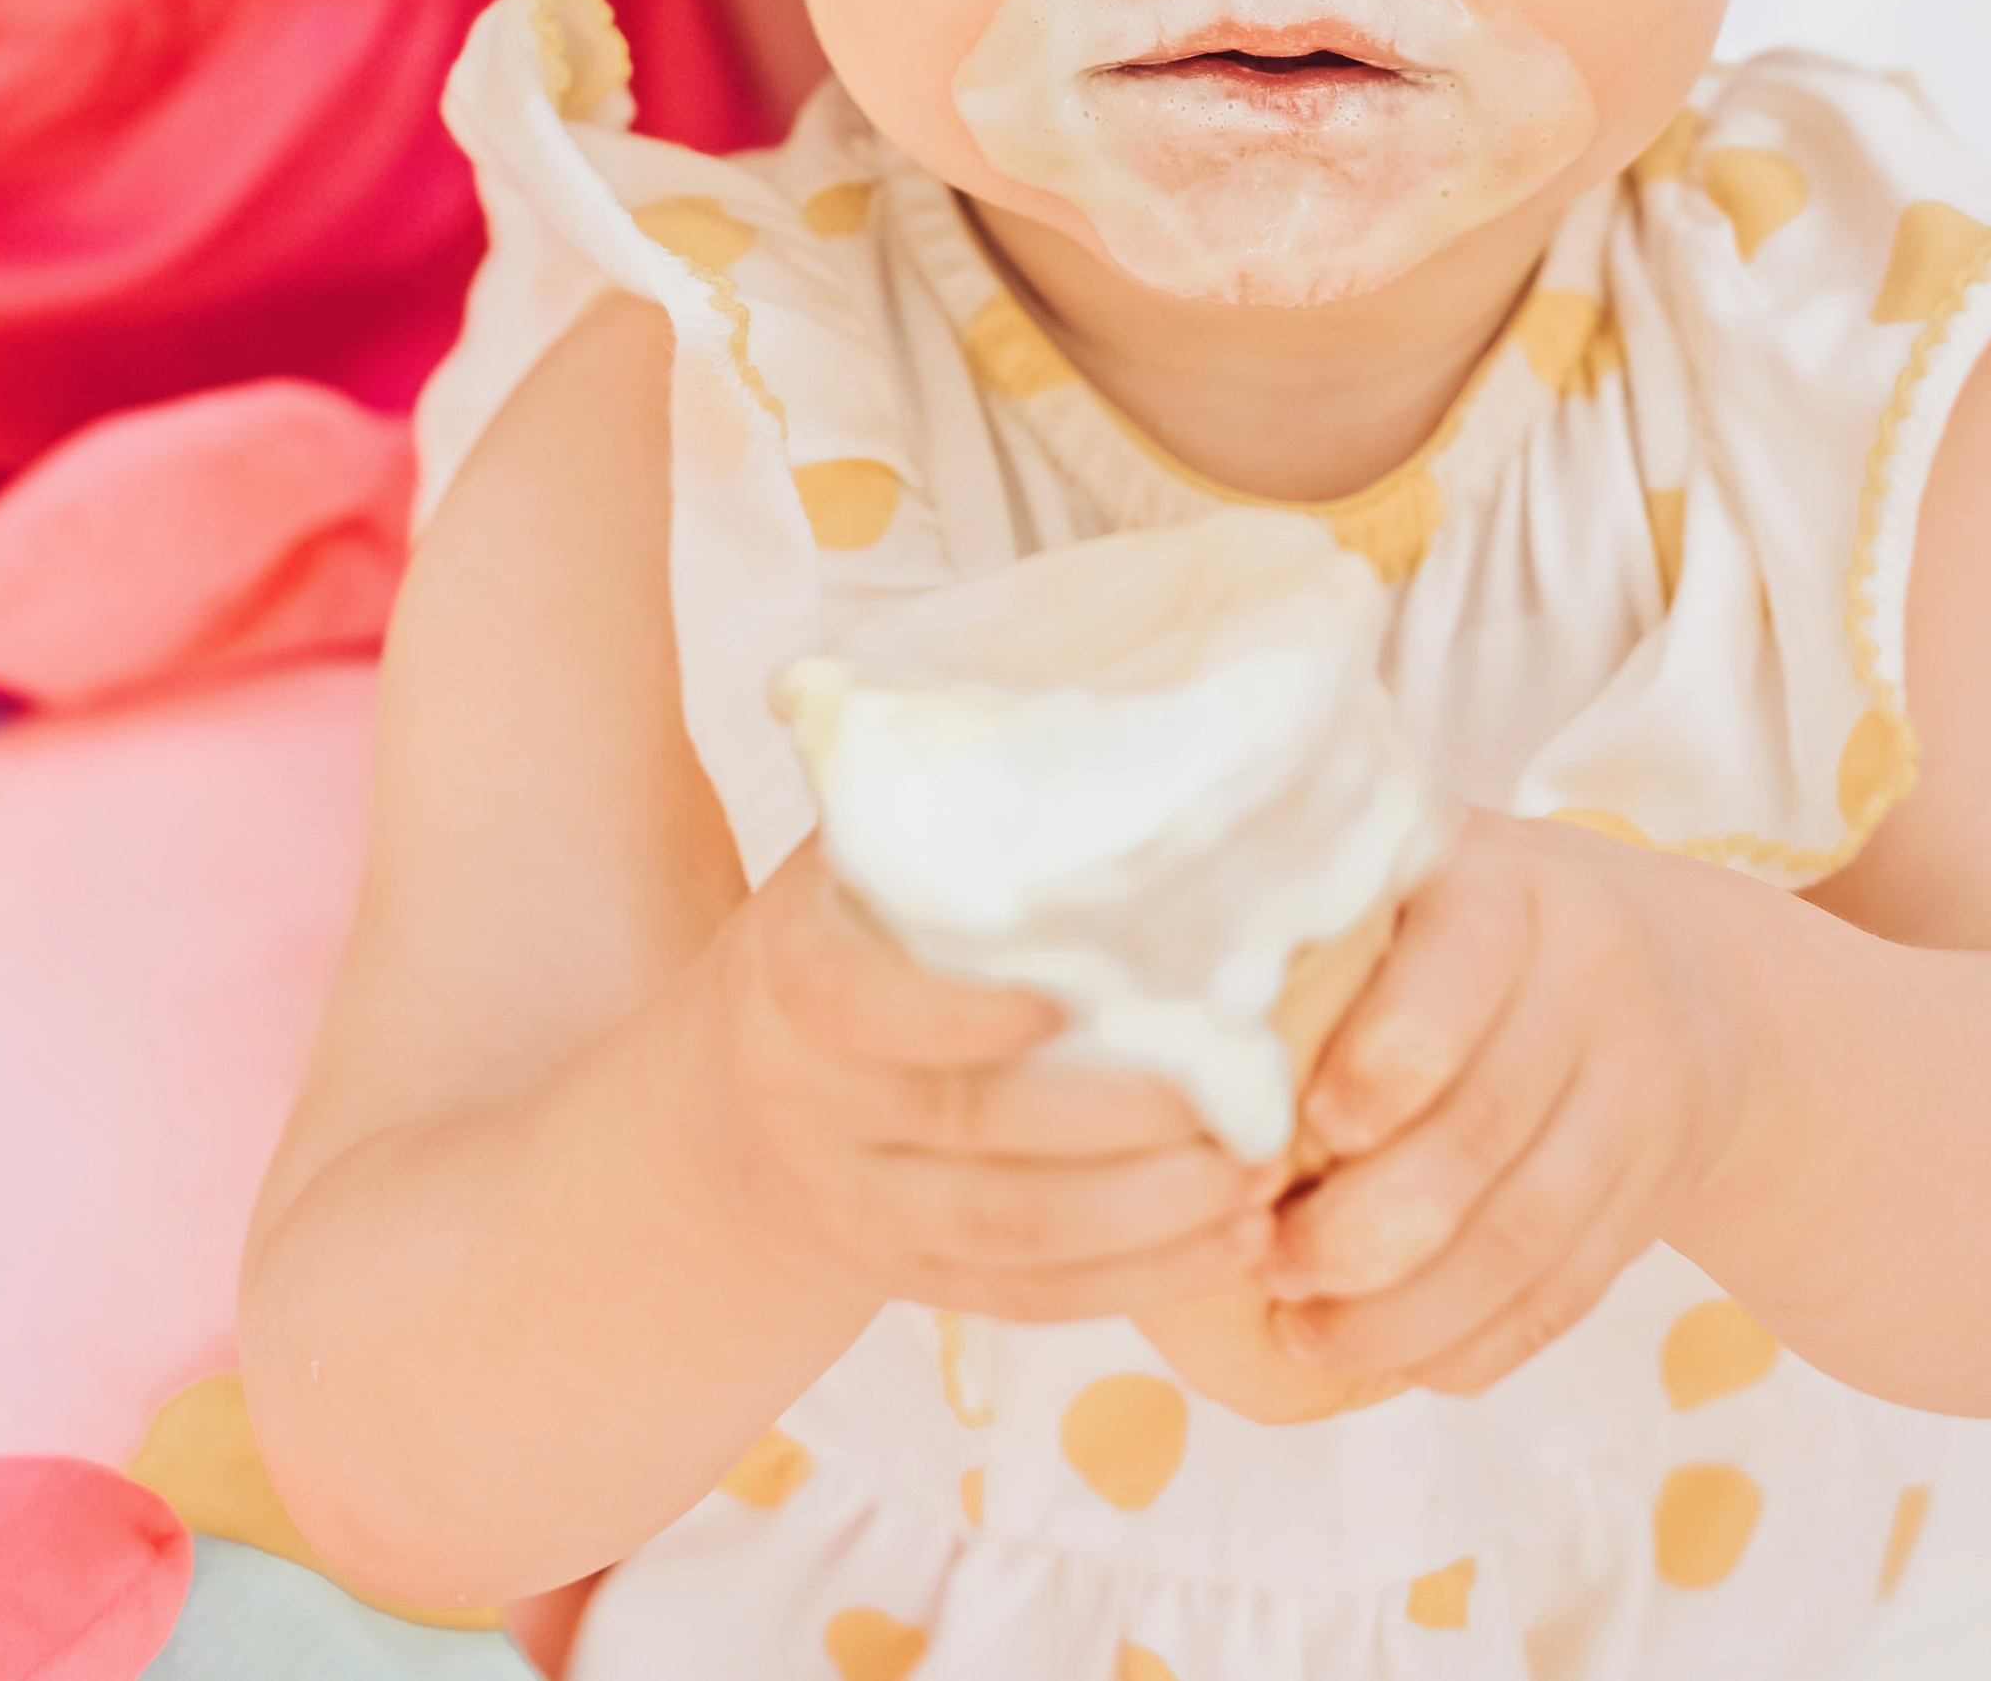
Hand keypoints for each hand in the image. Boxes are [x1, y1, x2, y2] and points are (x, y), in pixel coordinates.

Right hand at [696, 841, 1277, 1324]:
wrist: (726, 1121)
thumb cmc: (839, 942)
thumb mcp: (850, 866)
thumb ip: (945, 807)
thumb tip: (1111, 692)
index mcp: (792, 982)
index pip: (865, 1007)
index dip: (963, 1013)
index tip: (1070, 998)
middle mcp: (816, 1107)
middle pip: (969, 1132)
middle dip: (1116, 1125)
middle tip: (1245, 1095)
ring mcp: (860, 1209)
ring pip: (1010, 1235)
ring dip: (1149, 1218)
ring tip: (1265, 1180)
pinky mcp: (912, 1282)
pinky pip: (1027, 1298)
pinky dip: (1135, 1284)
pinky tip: (1235, 1248)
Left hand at [1257, 810, 1735, 1396]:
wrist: (1684, 979)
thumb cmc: (1476, 928)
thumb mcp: (1418, 882)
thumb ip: (1328, 935)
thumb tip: (1176, 1045)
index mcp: (1513, 887)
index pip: (1459, 974)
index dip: (1382, 1062)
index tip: (1303, 1124)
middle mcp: (1593, 983)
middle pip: (1484, 1128)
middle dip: (1363, 1222)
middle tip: (1267, 1263)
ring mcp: (1638, 1096)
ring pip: (1525, 1232)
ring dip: (1405, 1308)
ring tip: (1303, 1331)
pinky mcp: (1653, 1196)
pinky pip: (1565, 1292)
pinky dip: (1471, 1343)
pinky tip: (1390, 1359)